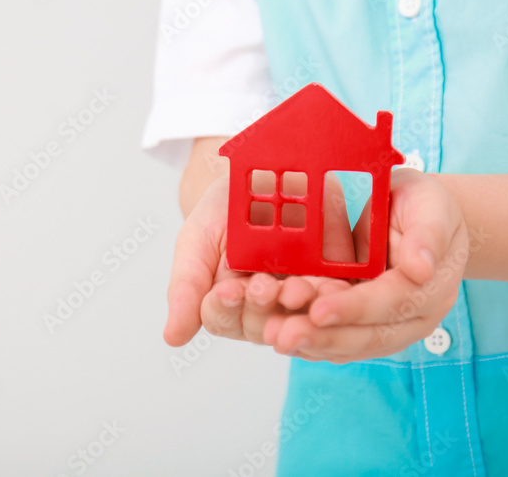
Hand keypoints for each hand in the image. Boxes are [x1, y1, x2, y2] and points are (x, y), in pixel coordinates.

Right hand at [162, 172, 363, 346]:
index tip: (227, 290)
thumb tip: (171, 338)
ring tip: (297, 289)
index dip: (224, 307)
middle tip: (263, 287)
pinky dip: (333, 291)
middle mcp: (264, 306)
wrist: (263, 170)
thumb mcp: (198, 239)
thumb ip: (187, 286)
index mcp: (228, 302)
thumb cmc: (224, 208)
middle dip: (263, 306)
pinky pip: (336, 294)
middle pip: (262, 324)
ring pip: (300, 315)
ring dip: (299, 305)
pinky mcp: (335, 278)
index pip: (222, 318)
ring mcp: (300, 294)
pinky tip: (330, 285)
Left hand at [263, 169, 468, 362]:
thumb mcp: (431, 205)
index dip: (354, 308)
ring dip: (311, 343)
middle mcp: (412, 316)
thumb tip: (421, 268)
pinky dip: (310, 343)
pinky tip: (281, 339)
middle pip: (368, 335)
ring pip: (349, 344)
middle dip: (324, 336)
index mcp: (431, 287)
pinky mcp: (365, 326)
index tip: (319, 311)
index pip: (391, 303)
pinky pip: (338, 341)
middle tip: (284, 335)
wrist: (418, 214)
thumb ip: (427, 233)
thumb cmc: (422, 206)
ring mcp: (388, 325)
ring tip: (275, 338)